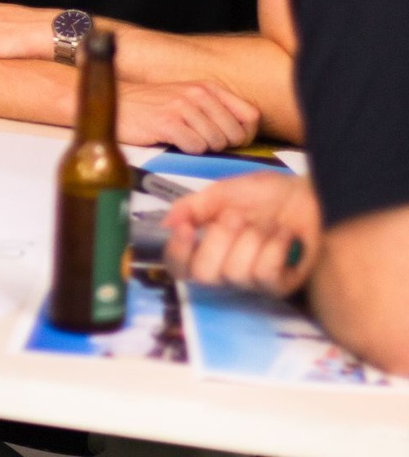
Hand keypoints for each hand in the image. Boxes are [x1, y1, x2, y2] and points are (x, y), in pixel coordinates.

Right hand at [116, 80, 260, 152]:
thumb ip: (215, 112)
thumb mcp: (187, 101)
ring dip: (200, 148)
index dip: (245, 135)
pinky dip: (184, 150)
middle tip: (197, 141)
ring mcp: (182, 107)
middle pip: (234, 134)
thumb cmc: (151, 107)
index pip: (251, 116)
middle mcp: (198, 94)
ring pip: (215, 143)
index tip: (229, 141)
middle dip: (220, 145)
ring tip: (180, 139)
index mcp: (207, 88)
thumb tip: (242, 136)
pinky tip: (170, 141)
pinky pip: (194, 146)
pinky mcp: (167, 122)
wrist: (113, 103)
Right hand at [162, 172, 320, 296]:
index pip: (178, 267)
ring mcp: (253, 282)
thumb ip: (192, 207)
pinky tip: (285, 234)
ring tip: (269, 223)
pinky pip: (264, 274)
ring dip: (253, 239)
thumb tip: (166, 224)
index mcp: (207, 247)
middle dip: (219, 240)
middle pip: (203, 275)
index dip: (176, 251)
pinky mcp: (280, 286)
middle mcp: (225, 269)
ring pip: (235, 273)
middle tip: (236, 216)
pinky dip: (274, 247)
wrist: (312, 196)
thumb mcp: (224, 192)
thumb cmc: (269, 195)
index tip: (185, 228)